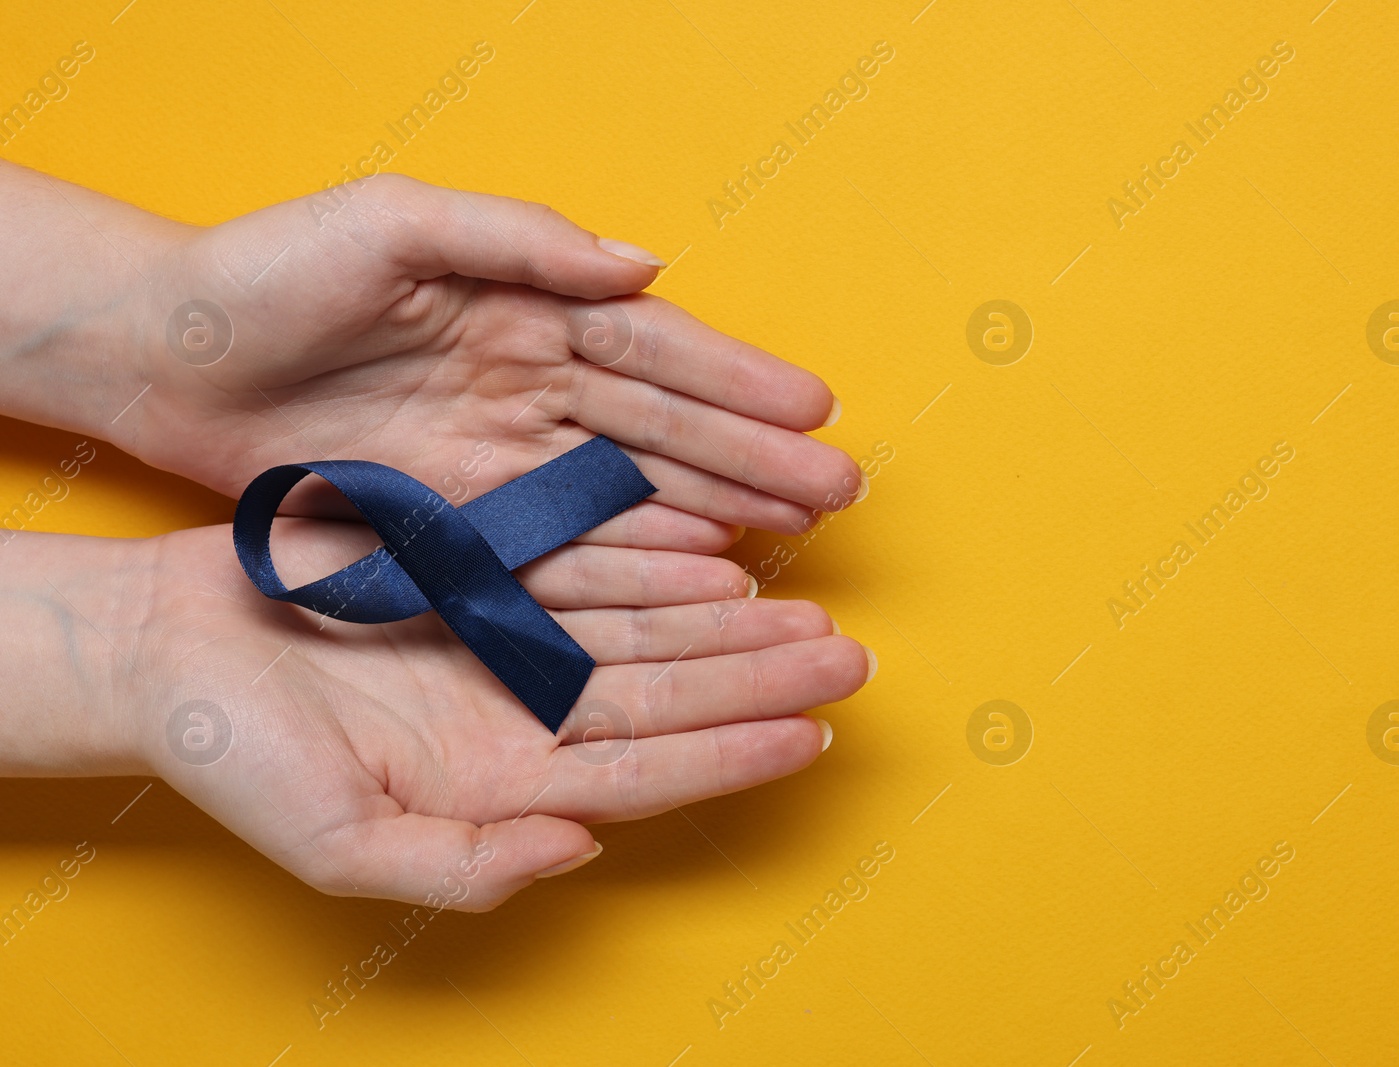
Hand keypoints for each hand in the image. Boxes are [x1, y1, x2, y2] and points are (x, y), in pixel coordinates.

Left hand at [0, 163, 865, 538]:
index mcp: (523, 307)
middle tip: (838, 490)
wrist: (168, 355)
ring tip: (792, 538)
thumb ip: (520, 238)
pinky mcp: (457, 521)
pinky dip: (630, 562)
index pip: (653, 348)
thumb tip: (644, 264)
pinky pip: (564, 546)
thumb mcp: (393, 223)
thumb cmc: (271, 270)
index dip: (737, 378)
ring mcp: (498, 460)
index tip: (816, 406)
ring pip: (630, 492)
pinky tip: (694, 576)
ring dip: (714, 514)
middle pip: (663, 428)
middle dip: (754, 457)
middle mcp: (527, 387)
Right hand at [11, 522, 868, 908]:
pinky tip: (712, 557)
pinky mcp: (484, 577)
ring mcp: (509, 645)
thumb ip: (464, 868)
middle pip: (668, 699)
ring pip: (644, 632)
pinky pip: (588, 568)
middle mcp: (521, 716)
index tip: (814, 738)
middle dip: (759, 682)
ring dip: (725, 625)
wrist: (168, 650)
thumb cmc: (239, 758)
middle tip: (848, 660)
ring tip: (806, 613)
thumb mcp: (340, 841)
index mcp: (504, 785)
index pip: (647, 773)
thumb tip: (581, 853)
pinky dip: (651, 563)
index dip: (732, 754)